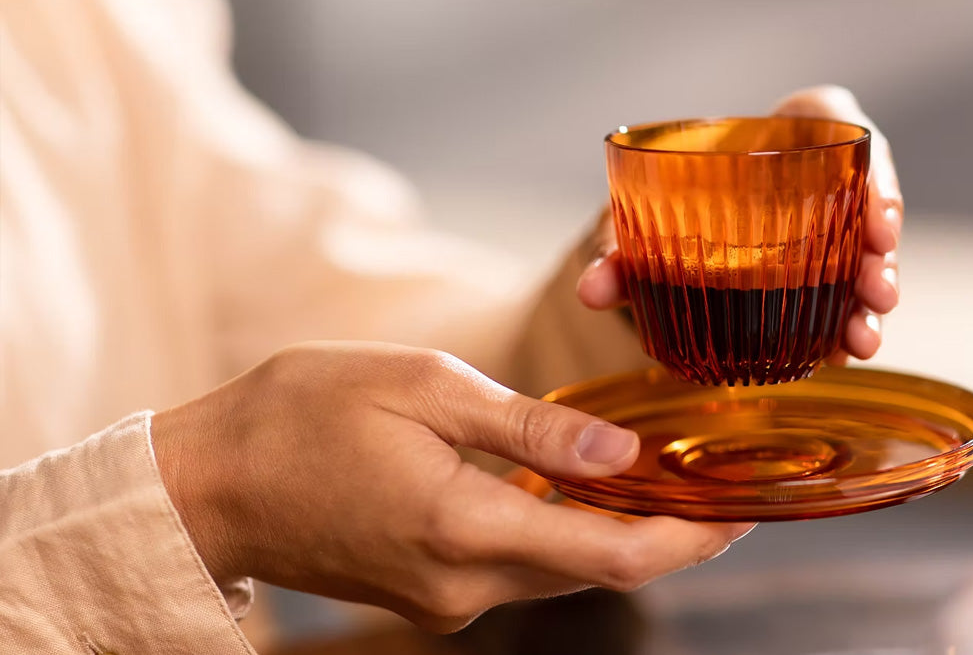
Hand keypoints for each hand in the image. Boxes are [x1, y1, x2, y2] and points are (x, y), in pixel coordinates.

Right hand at [152, 342, 753, 632]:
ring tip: (659, 478)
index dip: (690, 538)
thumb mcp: (422, 388)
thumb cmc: (306, 411)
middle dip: (665, 532)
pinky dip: (560, 534)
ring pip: (559, 571)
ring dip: (612, 531)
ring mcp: (442, 599)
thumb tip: (622, 457)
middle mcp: (462, 585)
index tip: (744, 512)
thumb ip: (528, 431)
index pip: (614, 555)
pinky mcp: (426, 593)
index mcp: (464, 526)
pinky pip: (516, 568)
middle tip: (715, 483)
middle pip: (596, 570)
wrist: (212, 480)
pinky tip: (575, 493)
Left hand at [577, 85, 902, 360]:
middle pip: (870, 205)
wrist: (669, 216)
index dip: (875, 176)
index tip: (880, 229)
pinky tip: (841, 349)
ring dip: (868, 299)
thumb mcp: (647, 213)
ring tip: (861, 341)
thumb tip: (590, 292)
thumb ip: (620, 248)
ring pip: (865, 255)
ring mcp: (827, 218)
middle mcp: (819, 171)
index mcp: (791, 131)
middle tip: (877, 297)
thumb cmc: (671, 195)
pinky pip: (844, 285)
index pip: (847, 130)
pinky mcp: (823, 259)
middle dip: (880, 256)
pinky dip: (843, 317)